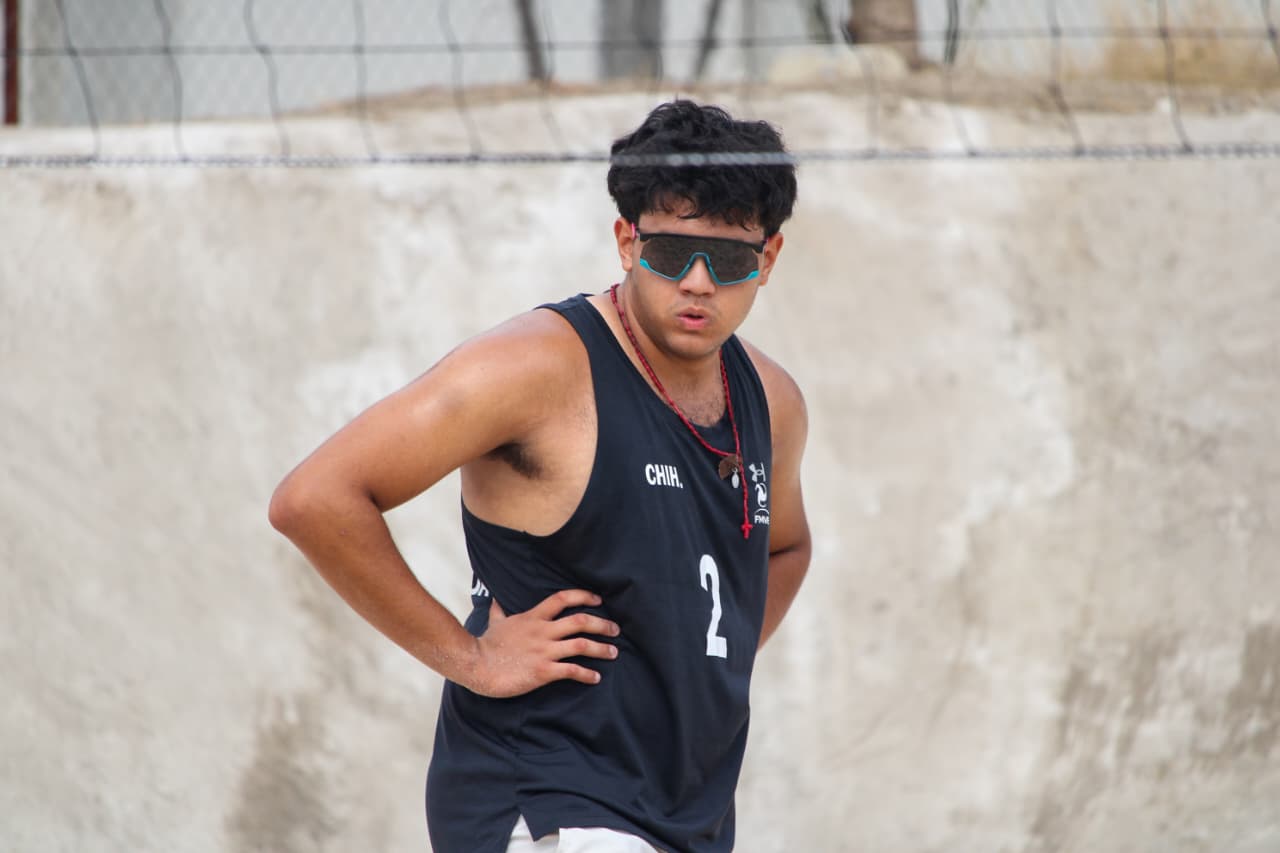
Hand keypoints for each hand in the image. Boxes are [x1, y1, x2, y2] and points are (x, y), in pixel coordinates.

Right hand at [463, 589, 619, 697]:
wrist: (476, 664)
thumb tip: (495, 599)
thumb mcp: (495, 622)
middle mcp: (542, 631)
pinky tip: (595, 677)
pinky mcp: (543, 671)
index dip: (583, 596)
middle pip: (580, 621)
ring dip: (601, 649)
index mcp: (533, 617)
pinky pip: (571, 671)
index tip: (598, 600)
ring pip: (581, 645)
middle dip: (602, 624)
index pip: (562, 599)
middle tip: (615, 629)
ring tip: (613, 653)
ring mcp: (544, 651)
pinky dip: (587, 674)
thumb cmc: (486, 645)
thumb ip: (499, 611)